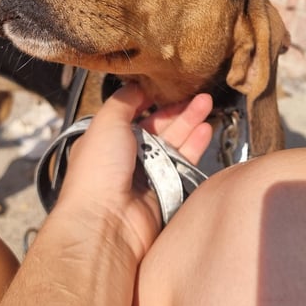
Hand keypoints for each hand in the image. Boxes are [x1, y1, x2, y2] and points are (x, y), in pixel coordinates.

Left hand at [54, 84, 213, 259]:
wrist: (107, 221)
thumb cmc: (98, 170)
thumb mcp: (105, 122)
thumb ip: (123, 101)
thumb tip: (136, 86)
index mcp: (108, 139)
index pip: (134, 114)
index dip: (151, 99)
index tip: (169, 85)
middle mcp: (127, 156)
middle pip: (158, 127)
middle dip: (178, 110)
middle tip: (199, 94)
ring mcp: (147, 174)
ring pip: (174, 143)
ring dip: (190, 123)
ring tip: (207, 104)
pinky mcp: (166, 190)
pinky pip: (183, 163)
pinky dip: (194, 146)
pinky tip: (205, 131)